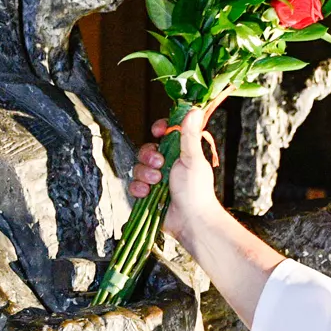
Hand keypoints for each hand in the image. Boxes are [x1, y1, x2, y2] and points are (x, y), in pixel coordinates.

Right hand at [130, 110, 225, 241]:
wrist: (190, 221)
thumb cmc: (197, 191)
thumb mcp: (192, 159)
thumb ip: (189, 135)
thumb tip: (194, 110)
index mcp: (180, 152)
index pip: (166, 133)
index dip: (159, 129)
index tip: (158, 131)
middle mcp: (167, 164)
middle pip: (147, 149)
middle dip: (149, 156)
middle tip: (160, 164)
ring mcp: (156, 180)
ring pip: (138, 167)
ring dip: (145, 173)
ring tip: (156, 182)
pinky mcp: (147, 194)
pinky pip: (134, 185)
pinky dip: (139, 188)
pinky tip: (147, 193)